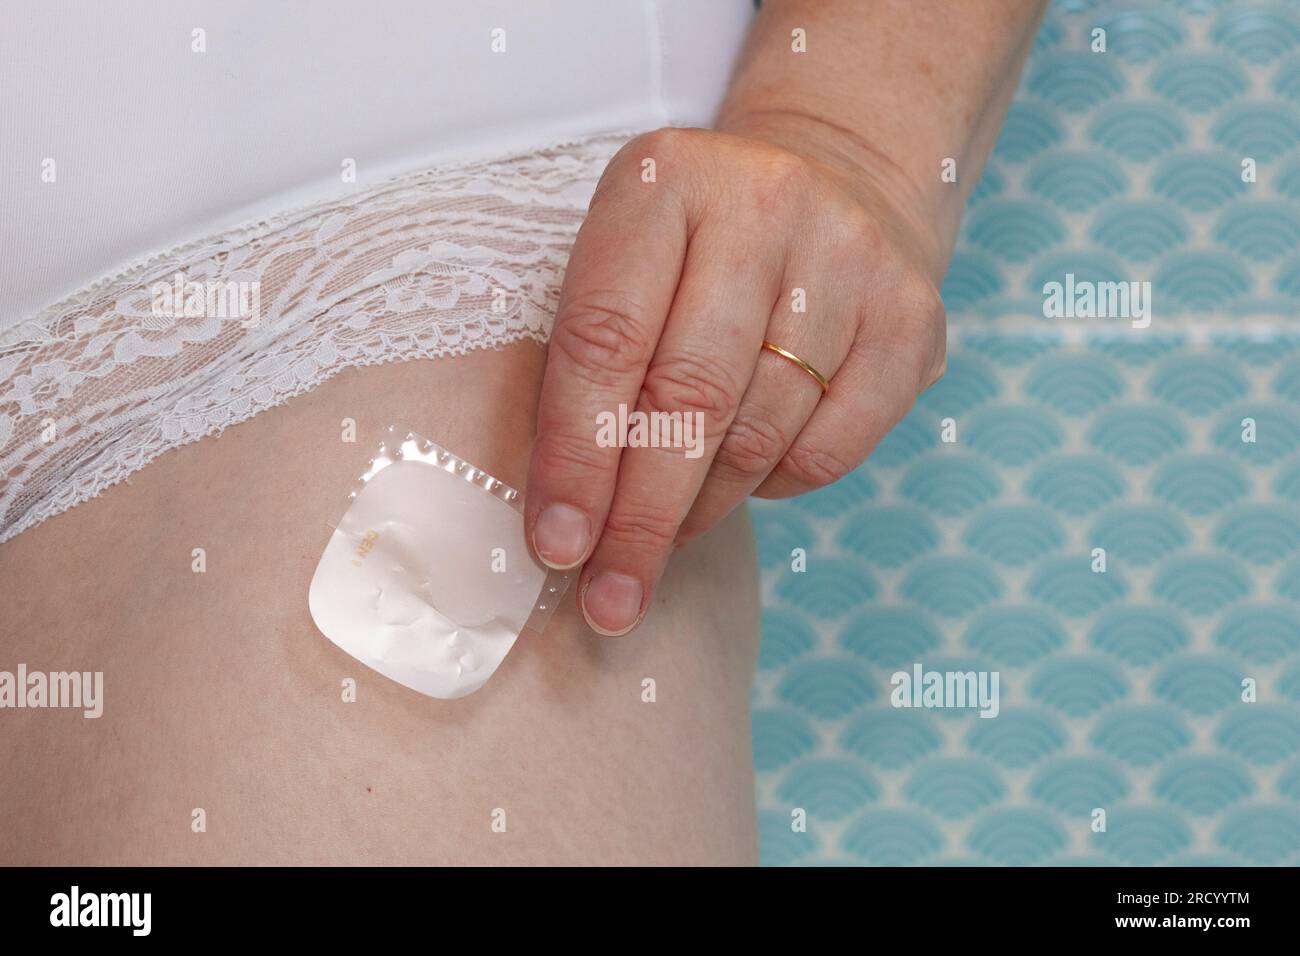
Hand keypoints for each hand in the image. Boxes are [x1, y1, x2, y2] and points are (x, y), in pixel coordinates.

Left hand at [525, 125, 947, 635]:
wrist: (836, 181)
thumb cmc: (697, 249)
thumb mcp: (626, 261)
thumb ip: (589, 363)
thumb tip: (568, 521)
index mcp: (664, 179)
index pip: (604, 340)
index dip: (575, 456)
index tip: (556, 547)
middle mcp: (765, 202)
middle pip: (690, 397)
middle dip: (641, 518)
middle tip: (610, 601)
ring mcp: (852, 257)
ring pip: (761, 433)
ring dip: (700, 509)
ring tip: (664, 534)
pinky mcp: (913, 318)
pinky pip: (828, 450)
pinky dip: (774, 487)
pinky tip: (744, 477)